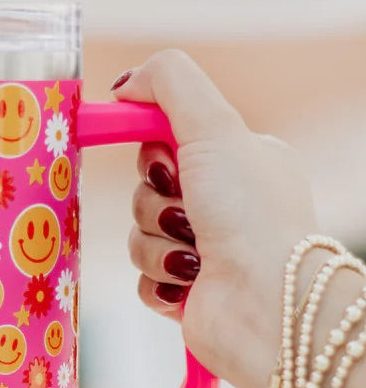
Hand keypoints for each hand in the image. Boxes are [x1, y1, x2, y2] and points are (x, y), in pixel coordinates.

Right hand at [117, 50, 318, 387]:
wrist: (262, 305)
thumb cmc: (251, 215)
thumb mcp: (214, 126)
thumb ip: (169, 82)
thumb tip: (126, 84)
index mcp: (240, 161)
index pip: (170, 137)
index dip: (151, 146)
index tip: (147, 151)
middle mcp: (225, 204)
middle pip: (146, 185)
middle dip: (154, 199)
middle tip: (187, 208)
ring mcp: (205, 249)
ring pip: (138, 232)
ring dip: (156, 242)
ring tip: (194, 254)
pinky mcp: (185, 291)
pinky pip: (141, 276)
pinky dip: (158, 279)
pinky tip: (189, 284)